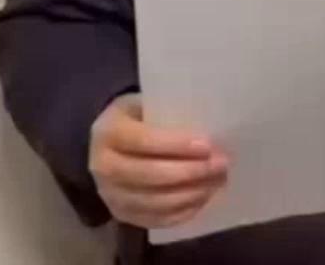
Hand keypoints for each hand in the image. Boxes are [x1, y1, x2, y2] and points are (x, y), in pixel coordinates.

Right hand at [88, 95, 228, 229]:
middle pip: (151, 175)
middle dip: (191, 172)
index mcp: (108, 132)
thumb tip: (212, 130)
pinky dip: (183, 212)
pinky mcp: (121, 215)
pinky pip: (156, 220)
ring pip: (156, 202)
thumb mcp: (144, 104)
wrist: (106, 144)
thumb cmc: (135, 118)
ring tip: (217, 182)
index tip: (208, 146)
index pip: (144, 141)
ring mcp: (110, 195)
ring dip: (192, 194)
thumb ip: (169, 116)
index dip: (177, 145)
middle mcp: (103, 167)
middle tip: (221, 165)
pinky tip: (203, 199)